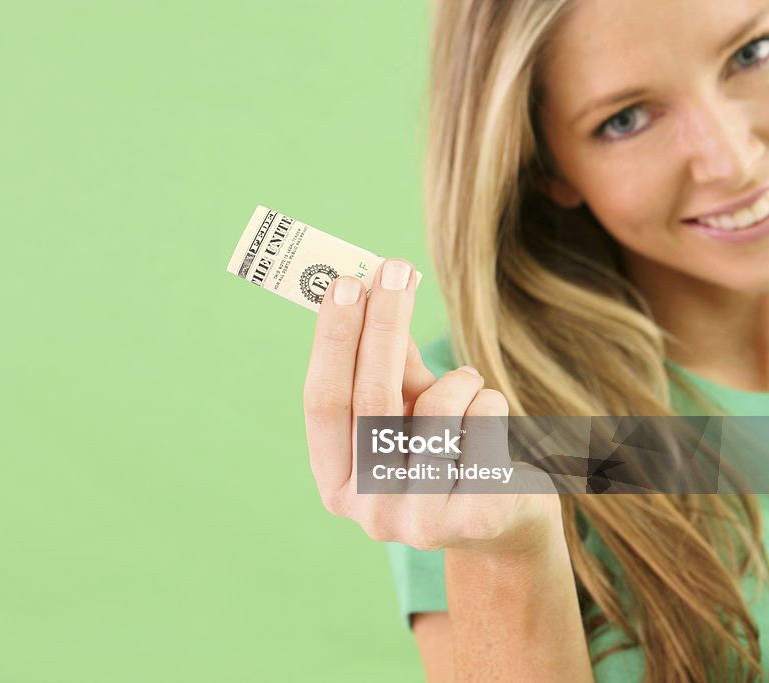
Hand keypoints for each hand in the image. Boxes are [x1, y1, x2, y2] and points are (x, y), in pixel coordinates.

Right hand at [302, 259, 559, 557]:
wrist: (500, 523)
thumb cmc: (442, 452)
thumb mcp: (405, 411)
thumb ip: (386, 363)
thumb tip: (373, 286)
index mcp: (337, 483)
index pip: (323, 401)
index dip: (334, 340)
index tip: (347, 284)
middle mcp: (369, 510)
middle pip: (372, 399)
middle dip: (383, 325)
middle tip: (395, 268)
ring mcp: (420, 521)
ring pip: (437, 408)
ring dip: (458, 377)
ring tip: (467, 382)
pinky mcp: (474, 517)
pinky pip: (483, 423)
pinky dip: (489, 402)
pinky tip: (491, 421)